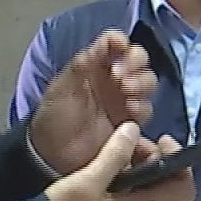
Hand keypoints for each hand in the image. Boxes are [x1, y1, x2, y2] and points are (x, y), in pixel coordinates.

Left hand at [30, 30, 156, 175]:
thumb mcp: (62, 89)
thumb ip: (82, 65)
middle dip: (134, 63)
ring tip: (128, 92)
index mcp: (94, 65)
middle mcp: (113, 79)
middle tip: (121, 77)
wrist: (54, 158)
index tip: (120, 46)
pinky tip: (131, 111)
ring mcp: (124, 100)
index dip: (120, 41)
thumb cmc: (54, 119)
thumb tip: (104, 43)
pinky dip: (143, 105)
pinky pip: (147, 108)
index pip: (113, 43)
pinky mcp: (131, 122)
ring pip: (147, 81)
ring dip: (142, 82)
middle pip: (137, 58)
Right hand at [44, 125, 194, 200]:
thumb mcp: (88, 180)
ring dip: (135, 166)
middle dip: (153, 158)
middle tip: (127, 142)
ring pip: (144, 189)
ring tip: (110, 151)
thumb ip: (115, 154)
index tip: (160, 141)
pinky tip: (101, 167)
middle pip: (164, 185)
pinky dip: (123, 179)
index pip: (184, 189)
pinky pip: (128, 197)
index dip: (181, 162)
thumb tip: (134, 129)